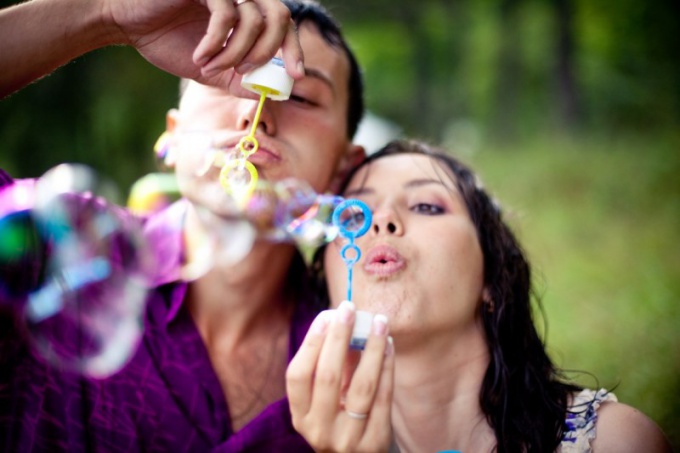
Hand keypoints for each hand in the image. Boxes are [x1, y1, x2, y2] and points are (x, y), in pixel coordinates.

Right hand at [106, 0, 303, 87]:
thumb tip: (270, 94)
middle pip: (280, 17)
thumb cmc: (169, 42)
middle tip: (248, 73)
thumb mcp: (213, 71)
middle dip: (270, 52)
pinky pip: (227, 14)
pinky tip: (200, 57)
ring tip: (210, 68)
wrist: (127, 23)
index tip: (298, 77)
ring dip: (235, 54)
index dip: (295, 50)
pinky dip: (217, 42)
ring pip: (254, 19)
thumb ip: (241, 81)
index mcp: (247, 13)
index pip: (285, 26)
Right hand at [286, 302, 394, 451]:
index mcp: (300, 416)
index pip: (297, 376)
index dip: (311, 344)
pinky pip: (384, 397)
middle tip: (349, 308)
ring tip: (378, 321)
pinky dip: (387, 367)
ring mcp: (348, 440)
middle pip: (327, 377)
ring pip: (362, 386)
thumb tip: (341, 321)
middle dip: (339, 337)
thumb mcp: (326, 401)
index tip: (326, 316)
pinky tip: (388, 345)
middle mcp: (318, 430)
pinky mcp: (375, 442)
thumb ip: (330, 366)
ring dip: (371, 348)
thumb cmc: (340, 420)